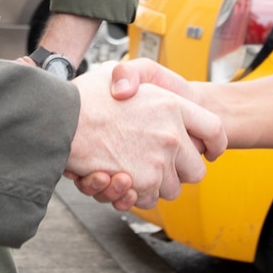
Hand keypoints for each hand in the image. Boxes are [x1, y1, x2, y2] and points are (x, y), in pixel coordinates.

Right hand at [67, 64, 223, 210]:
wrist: (58, 121)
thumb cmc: (84, 98)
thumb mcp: (119, 72)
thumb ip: (140, 78)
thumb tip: (142, 94)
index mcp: (172, 104)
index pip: (215, 129)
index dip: (215, 143)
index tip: (209, 151)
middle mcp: (172, 134)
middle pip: (195, 170)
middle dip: (178, 172)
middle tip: (156, 163)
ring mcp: (158, 161)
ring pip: (170, 189)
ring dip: (152, 185)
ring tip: (128, 168)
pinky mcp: (140, 183)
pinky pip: (147, 199)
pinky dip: (132, 194)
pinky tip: (116, 177)